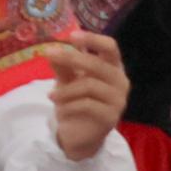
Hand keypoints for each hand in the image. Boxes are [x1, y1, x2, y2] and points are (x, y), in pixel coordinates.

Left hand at [44, 33, 128, 158]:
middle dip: (71, 59)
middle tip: (49, 56)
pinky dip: (70, 105)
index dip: (93, 39)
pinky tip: (61, 110)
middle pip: (98, 64)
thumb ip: (63, 66)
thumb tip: (51, 50)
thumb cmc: (76, 102)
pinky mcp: (111, 117)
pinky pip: (87, 105)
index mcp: (112, 67)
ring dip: (66, 90)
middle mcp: (120, 81)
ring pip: (90, 86)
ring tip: (51, 96)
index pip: (110, 47)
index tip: (72, 36)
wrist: (80, 134)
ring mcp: (118, 100)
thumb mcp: (67, 80)